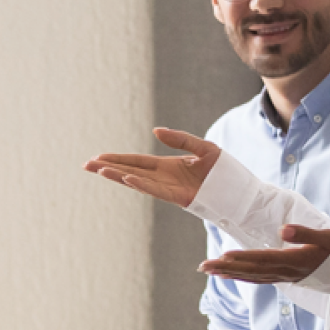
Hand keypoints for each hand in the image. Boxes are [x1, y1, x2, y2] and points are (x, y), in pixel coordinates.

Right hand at [85, 128, 221, 207]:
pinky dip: (141, 184)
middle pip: (130, 171)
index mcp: (167, 166)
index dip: (117, 159)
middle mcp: (164, 178)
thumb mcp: (203, 148)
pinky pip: (156, 190)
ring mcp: (170, 188)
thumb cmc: (225, 172)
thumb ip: (180, 139)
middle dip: (108, 168)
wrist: (243, 193)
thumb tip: (155, 132)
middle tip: (86, 165)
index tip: (98, 159)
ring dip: (118, 176)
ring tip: (99, 170)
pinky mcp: (180, 197)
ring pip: (138, 181)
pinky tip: (126, 178)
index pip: (136, 161)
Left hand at [201, 224, 329, 283]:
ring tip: (210, 271)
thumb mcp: (328, 237)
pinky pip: (262, 279)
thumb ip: (305, 233)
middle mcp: (288, 273)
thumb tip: (283, 229)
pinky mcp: (290, 278)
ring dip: (231, 274)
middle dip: (226, 268)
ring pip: (254, 277)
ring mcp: (288, 278)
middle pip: (252, 271)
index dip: (241, 258)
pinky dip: (245, 277)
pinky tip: (234, 274)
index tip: (221, 257)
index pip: (262, 259)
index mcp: (296, 261)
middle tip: (202, 267)